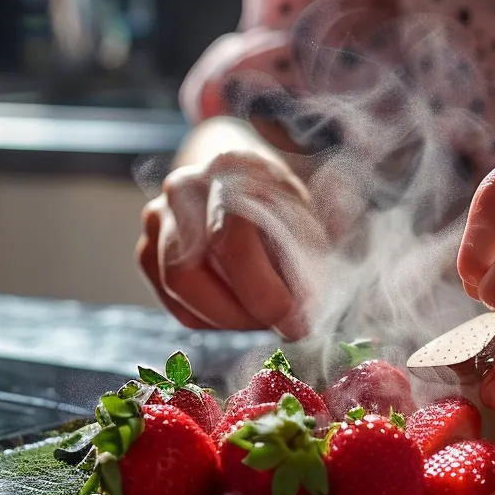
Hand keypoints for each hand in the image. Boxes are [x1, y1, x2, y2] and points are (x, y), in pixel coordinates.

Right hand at [137, 149, 332, 338]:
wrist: (238, 178)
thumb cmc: (281, 197)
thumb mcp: (315, 200)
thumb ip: (334, 222)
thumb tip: (347, 260)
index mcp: (230, 169)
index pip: (230, 242)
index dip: (263, 292)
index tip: (296, 320)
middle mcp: (183, 189)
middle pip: (189, 273)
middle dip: (240, 314)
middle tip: (280, 326)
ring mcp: (157, 219)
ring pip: (180, 292)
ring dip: (227, 318)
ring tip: (264, 315)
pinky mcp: (147, 250)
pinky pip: (174, 304)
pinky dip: (210, 318)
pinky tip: (241, 309)